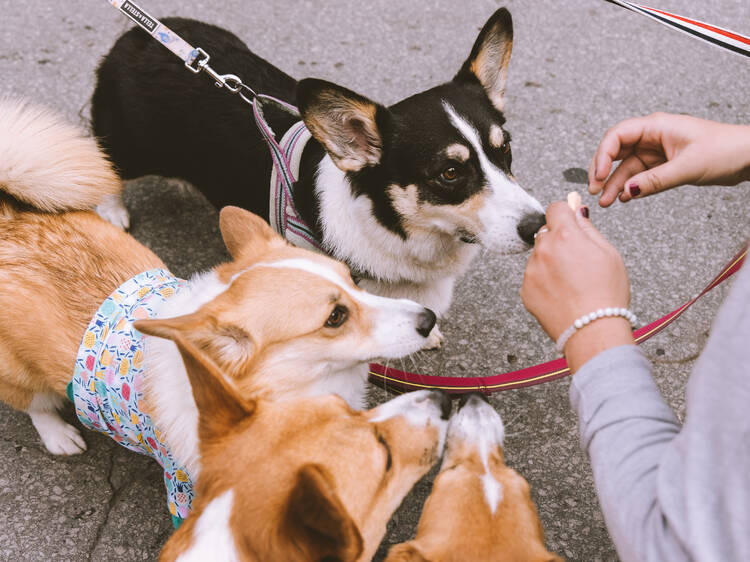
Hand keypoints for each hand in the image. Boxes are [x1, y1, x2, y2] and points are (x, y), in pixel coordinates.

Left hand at [521, 202, 633, 370]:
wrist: (592, 330)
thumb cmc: (606, 294)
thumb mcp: (609, 254)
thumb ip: (588, 228)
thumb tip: (577, 211)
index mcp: (565, 235)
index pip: (556, 208)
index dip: (565, 214)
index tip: (570, 222)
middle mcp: (543, 249)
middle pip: (546, 232)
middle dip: (558, 240)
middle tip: (577, 260)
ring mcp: (531, 270)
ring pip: (539, 256)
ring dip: (550, 261)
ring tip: (571, 282)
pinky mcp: (525, 289)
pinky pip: (533, 277)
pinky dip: (544, 281)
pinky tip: (562, 294)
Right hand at [589, 112, 749, 206]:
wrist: (749, 156)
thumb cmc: (727, 149)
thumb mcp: (688, 166)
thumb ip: (655, 181)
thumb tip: (628, 191)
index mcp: (656, 126)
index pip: (617, 136)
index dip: (603, 155)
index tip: (599, 176)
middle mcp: (652, 136)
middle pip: (615, 151)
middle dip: (602, 171)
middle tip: (595, 190)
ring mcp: (656, 151)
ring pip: (625, 167)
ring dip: (614, 184)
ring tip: (606, 202)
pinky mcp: (662, 165)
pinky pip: (639, 176)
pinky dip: (630, 187)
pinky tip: (624, 198)